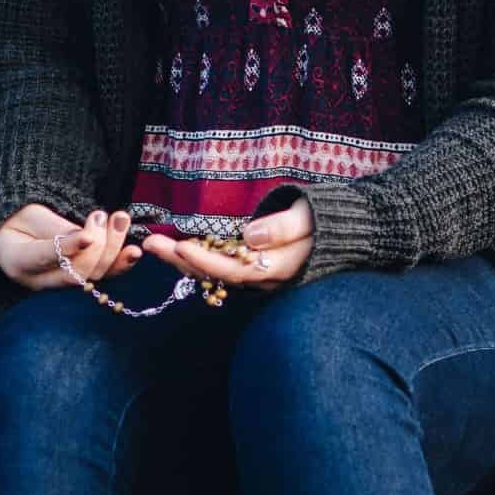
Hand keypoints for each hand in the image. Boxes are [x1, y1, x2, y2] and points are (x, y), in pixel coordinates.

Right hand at [0, 203, 141, 291]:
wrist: (19, 236)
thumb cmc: (21, 222)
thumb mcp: (29, 215)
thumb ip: (53, 226)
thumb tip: (85, 236)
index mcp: (18, 262)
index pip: (44, 257)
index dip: (68, 248)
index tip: (87, 236)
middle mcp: (41, 281)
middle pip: (74, 272)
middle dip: (96, 244)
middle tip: (101, 214)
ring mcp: (62, 285)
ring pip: (93, 276)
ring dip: (113, 248)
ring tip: (120, 218)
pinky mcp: (81, 281)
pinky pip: (103, 276)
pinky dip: (120, 264)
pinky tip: (134, 251)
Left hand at [139, 196, 313, 291]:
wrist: (344, 231)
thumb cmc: (327, 220)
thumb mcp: (310, 217)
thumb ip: (284, 226)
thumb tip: (251, 235)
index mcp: (277, 267)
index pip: (233, 269)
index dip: (205, 260)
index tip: (180, 246)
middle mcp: (263, 277)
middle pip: (215, 275)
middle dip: (180, 260)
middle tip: (149, 243)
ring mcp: (256, 274)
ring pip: (212, 274)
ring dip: (181, 260)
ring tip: (154, 244)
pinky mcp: (252, 267)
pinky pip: (218, 269)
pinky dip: (195, 260)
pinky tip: (176, 251)